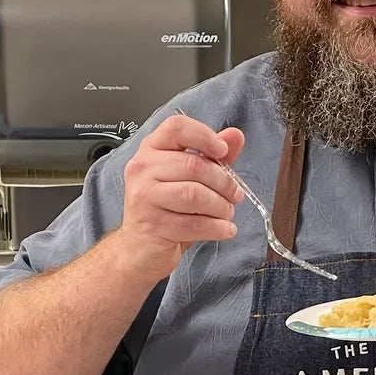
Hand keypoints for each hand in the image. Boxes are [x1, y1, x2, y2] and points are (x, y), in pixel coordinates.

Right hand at [112, 112, 245, 280]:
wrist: (140, 247)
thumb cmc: (166, 208)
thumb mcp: (190, 178)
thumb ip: (212, 156)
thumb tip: (235, 136)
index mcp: (151, 150)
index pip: (177, 127)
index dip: (205, 136)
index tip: (223, 151)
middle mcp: (142, 169)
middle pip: (194, 165)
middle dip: (224, 182)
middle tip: (234, 195)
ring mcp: (144, 197)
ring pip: (195, 195)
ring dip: (221, 206)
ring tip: (227, 212)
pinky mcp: (152, 224)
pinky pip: (194, 224)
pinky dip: (217, 227)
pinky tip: (224, 229)